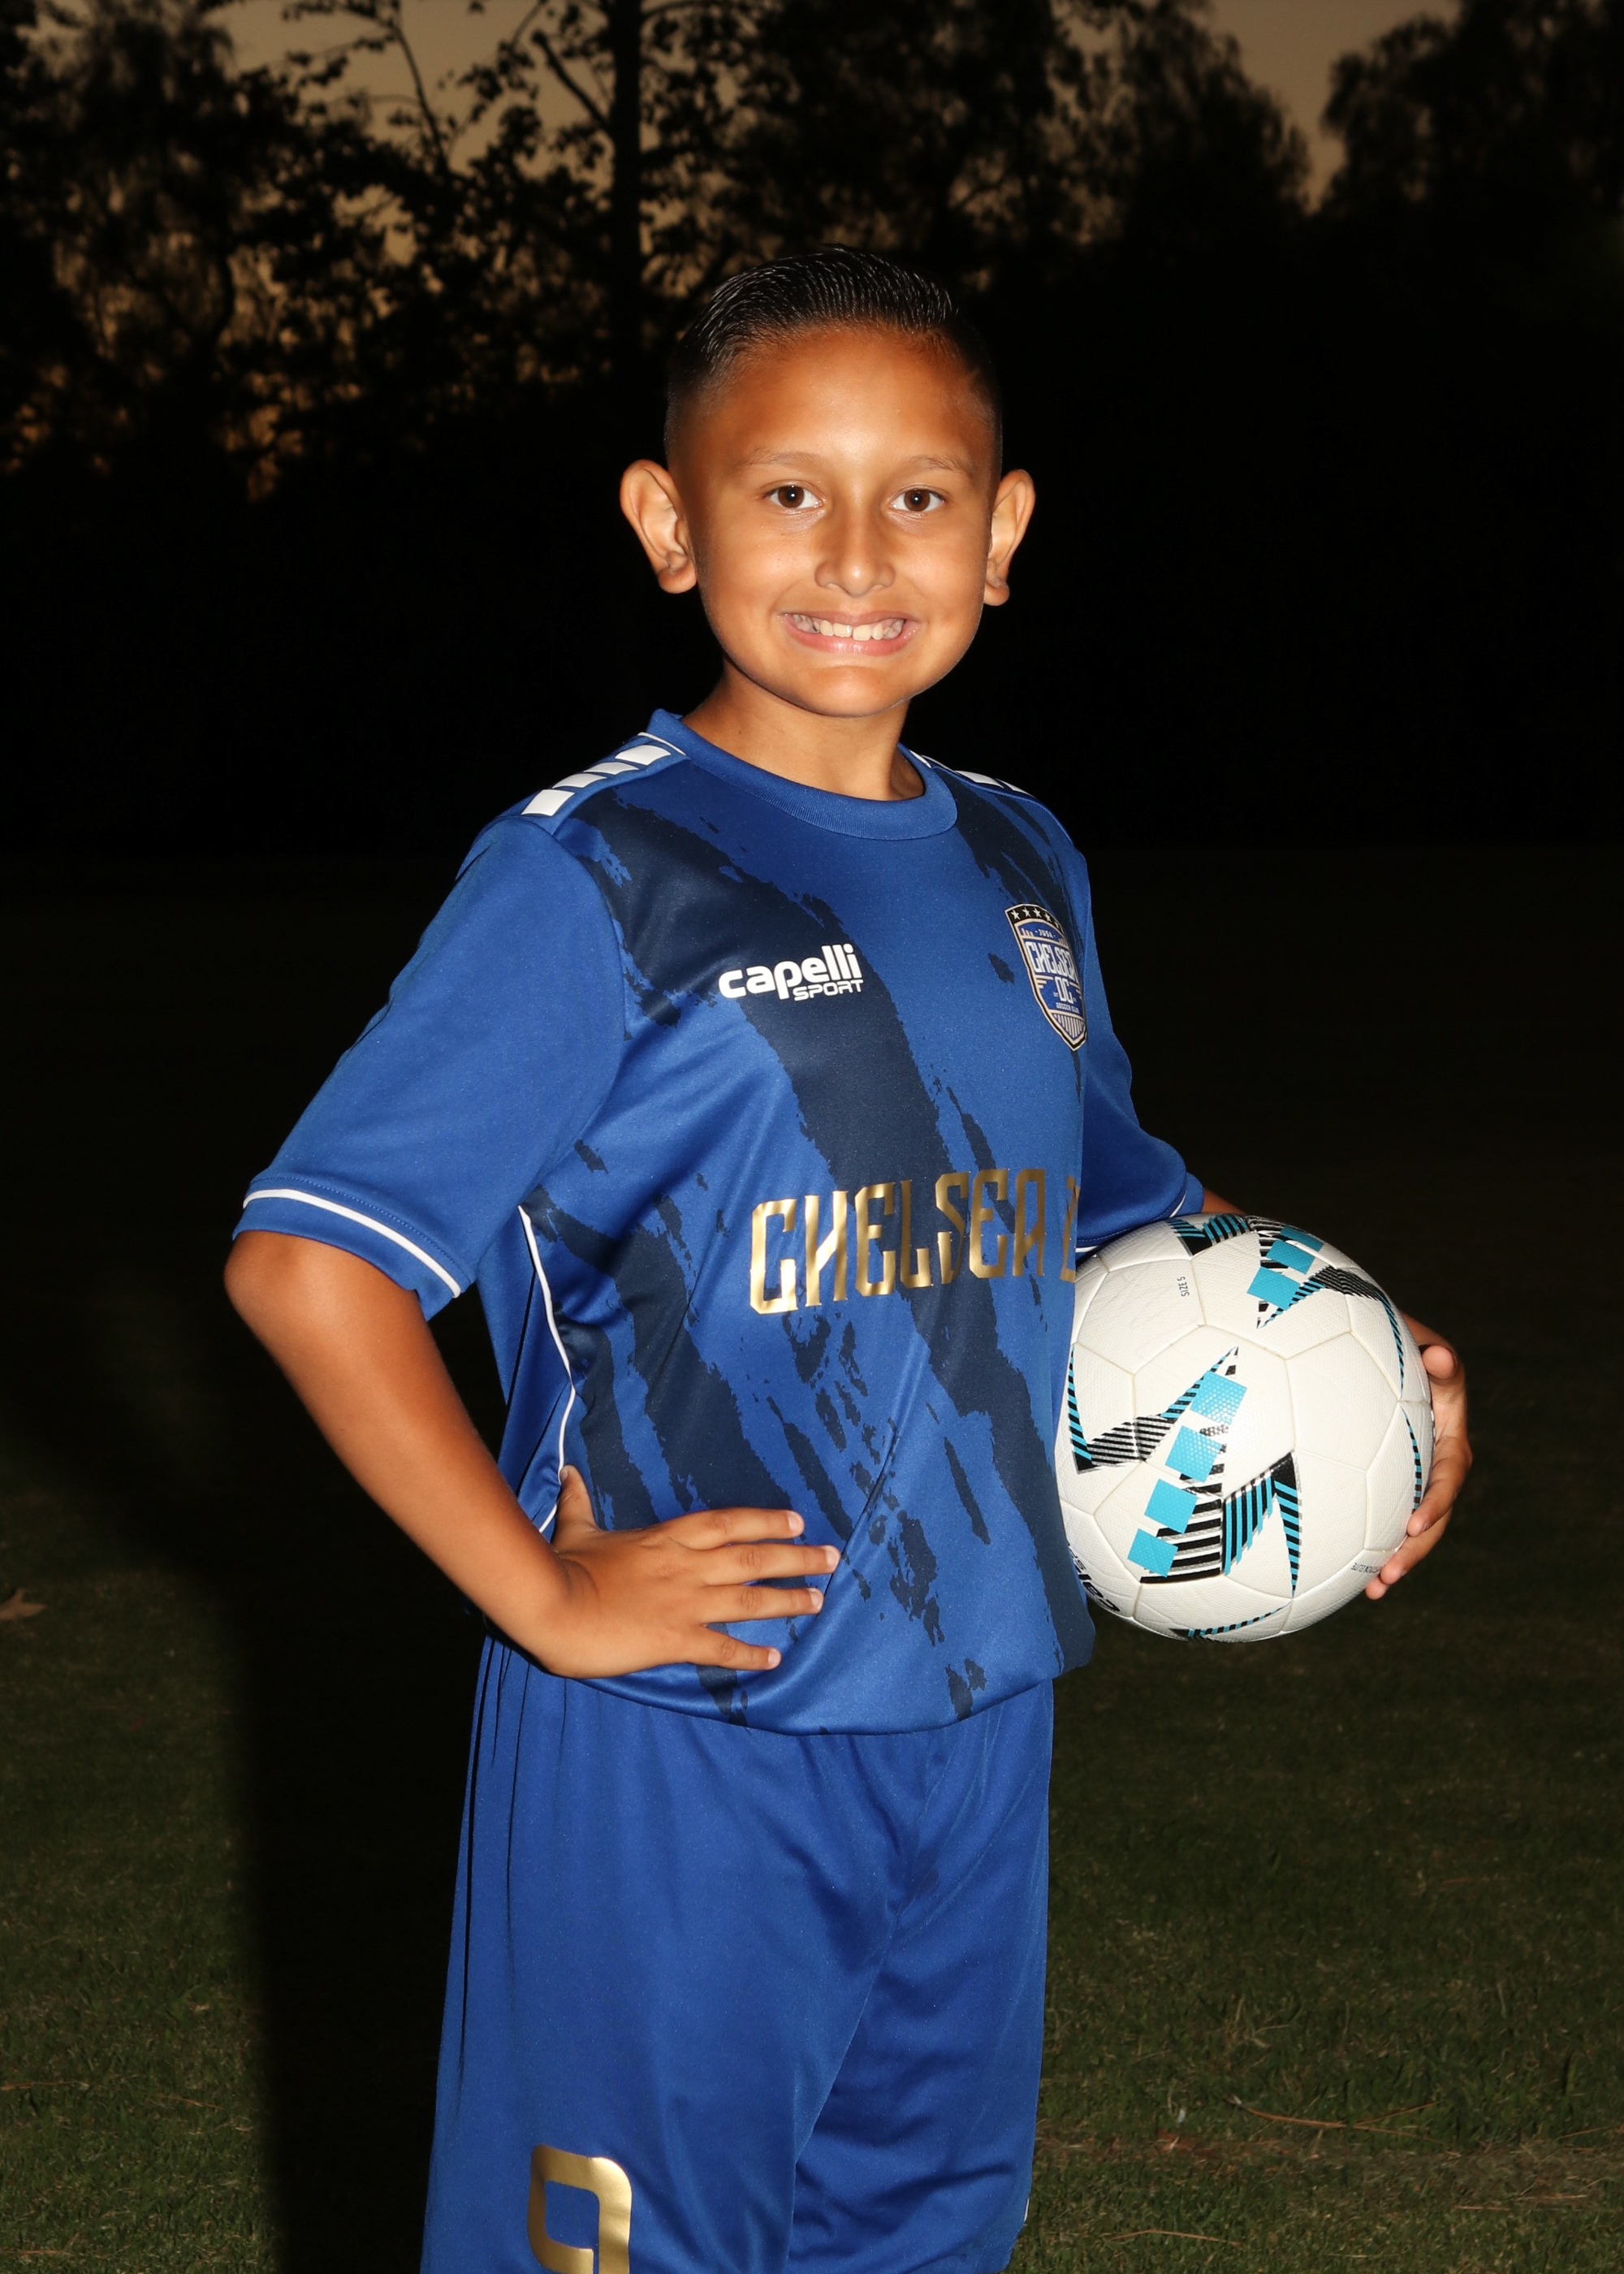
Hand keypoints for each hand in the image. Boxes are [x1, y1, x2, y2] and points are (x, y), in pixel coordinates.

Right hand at [533, 1467, 840, 1677]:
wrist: (552, 1606)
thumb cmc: (562, 1566)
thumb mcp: (574, 1529)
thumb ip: (578, 1502)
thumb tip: (567, 1474)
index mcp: (667, 1539)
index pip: (729, 1523)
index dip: (767, 1521)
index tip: (799, 1522)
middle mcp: (686, 1567)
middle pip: (753, 1559)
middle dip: (797, 1558)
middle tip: (832, 1560)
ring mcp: (684, 1603)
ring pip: (749, 1600)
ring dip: (788, 1601)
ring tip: (818, 1601)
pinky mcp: (674, 1639)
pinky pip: (722, 1648)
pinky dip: (751, 1655)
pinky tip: (775, 1660)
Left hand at [1365, 1319, 1469, 1598]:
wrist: (1358, 1343)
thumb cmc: (1386, 1337)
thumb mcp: (1411, 1339)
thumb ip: (1431, 1353)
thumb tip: (1442, 1357)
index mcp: (1447, 1433)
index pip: (1449, 1474)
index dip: (1434, 1502)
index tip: (1411, 1523)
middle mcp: (1435, 1460)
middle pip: (1434, 1514)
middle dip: (1416, 1548)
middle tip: (1389, 1573)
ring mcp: (1412, 1474)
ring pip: (1411, 1526)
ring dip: (1397, 1559)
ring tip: (1375, 1590)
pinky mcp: (1385, 1482)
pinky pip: (1383, 1518)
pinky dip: (1370, 1546)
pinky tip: (1351, 1576)